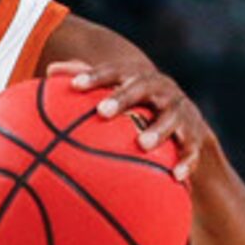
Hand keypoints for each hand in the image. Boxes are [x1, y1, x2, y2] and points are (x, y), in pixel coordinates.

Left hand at [47, 59, 207, 179]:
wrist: (187, 122)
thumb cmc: (137, 107)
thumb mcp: (115, 92)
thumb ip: (86, 79)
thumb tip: (49, 69)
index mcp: (137, 78)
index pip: (114, 71)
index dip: (95, 75)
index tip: (74, 85)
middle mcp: (160, 90)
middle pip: (142, 87)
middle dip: (123, 97)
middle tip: (102, 111)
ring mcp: (179, 111)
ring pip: (171, 117)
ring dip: (158, 130)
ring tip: (143, 144)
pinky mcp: (195, 134)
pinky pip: (191, 148)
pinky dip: (185, 160)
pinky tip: (176, 175)